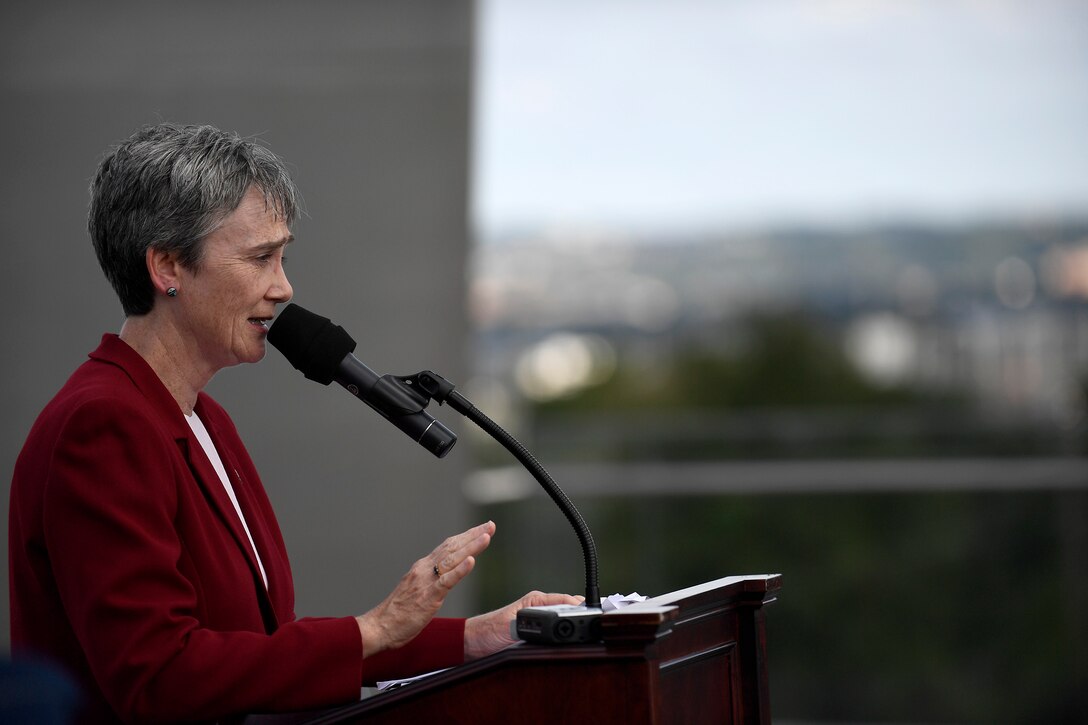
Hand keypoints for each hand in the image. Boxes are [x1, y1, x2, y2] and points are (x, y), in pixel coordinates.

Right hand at [356, 520, 495, 656]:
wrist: (380, 627)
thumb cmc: (398, 613)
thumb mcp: (417, 590)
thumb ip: (430, 580)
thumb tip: (444, 575)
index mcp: (422, 567)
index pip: (447, 547)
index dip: (465, 537)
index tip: (482, 529)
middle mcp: (424, 569)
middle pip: (452, 547)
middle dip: (473, 535)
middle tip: (490, 525)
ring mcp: (426, 581)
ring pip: (452, 559)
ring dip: (471, 547)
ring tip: (486, 536)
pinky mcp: (428, 596)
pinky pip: (446, 581)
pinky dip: (460, 570)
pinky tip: (472, 561)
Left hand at [464, 590, 584, 659]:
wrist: (474, 643)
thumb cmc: (487, 631)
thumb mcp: (509, 627)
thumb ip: (526, 624)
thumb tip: (545, 625)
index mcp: (534, 600)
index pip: (564, 599)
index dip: (579, 606)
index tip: (592, 613)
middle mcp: (538, 607)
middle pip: (568, 608)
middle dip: (580, 614)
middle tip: (590, 623)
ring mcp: (539, 618)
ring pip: (564, 617)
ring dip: (573, 622)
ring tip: (584, 628)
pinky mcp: (536, 631)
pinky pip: (556, 628)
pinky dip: (565, 631)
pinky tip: (570, 637)